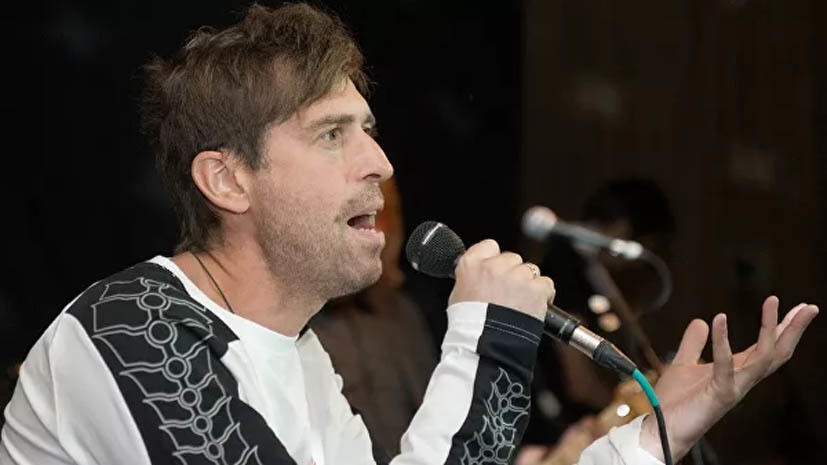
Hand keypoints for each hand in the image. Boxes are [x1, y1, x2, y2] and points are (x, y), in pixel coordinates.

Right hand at [448, 239, 554, 320]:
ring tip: (520, 305)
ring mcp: (516, 276)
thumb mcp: (459, 295)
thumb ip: (471, 277)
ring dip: (528, 285)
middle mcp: (494, 266)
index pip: (489, 246)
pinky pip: (545, 284)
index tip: (497, 270)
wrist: (485, 346)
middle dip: (513, 274)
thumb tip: (479, 272)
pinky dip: (543, 295)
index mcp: (471, 264)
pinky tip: (532, 308)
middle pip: (512, 259)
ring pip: (530, 271)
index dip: (494, 258)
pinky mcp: (535, 288)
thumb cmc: (469, 327)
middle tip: (509, 294)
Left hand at [639, 296, 818, 461]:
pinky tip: (719, 319)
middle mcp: (741, 380)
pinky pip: (725, 366)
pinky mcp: (719, 395)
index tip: (800, 307)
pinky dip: (722, 341)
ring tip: (772, 301)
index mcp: (736, 372)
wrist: (661, 430)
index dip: (782, 327)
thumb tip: (701, 321)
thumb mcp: (683, 364)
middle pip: (776, 353)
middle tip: (810, 307)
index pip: (766, 347)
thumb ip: (694, 344)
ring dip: (770, 329)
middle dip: (793, 330)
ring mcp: (734, 388)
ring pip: (763, 357)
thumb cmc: (675, 403)